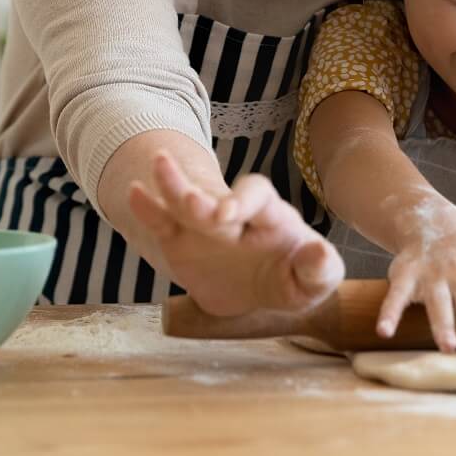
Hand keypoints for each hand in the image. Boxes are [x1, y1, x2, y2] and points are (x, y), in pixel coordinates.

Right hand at [126, 152, 342, 316]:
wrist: (258, 290)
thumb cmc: (292, 278)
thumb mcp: (313, 282)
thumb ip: (320, 270)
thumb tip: (318, 254)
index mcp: (269, 216)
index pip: (258, 196)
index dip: (244, 200)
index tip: (229, 216)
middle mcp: (234, 213)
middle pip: (216, 196)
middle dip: (204, 198)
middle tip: (192, 202)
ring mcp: (203, 226)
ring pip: (185, 200)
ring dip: (174, 184)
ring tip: (159, 165)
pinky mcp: (180, 242)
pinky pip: (162, 223)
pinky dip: (148, 208)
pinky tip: (134, 191)